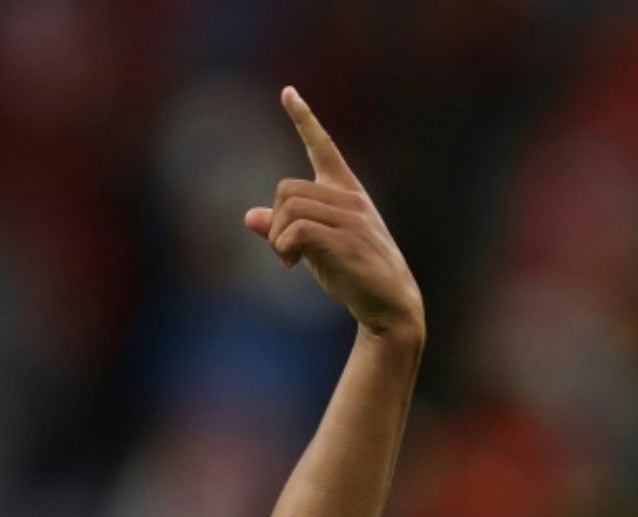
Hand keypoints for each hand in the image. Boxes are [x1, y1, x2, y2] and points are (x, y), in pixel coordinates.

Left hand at [244, 88, 422, 336]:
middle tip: (282, 250)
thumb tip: (248, 215)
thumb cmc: (352, 272)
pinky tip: (293, 265)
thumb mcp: (315, 246)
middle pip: (285, 189)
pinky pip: (297, 230)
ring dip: (276, 239)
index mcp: (346, 191)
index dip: (304, 118)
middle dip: (273, 222)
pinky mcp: (346, 240)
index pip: (323, 146)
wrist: (389, 302)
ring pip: (288, 209)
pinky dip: (284, 248)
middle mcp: (349, 198)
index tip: (287, 92)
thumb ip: (286, 228)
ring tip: (289, 260)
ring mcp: (350, 217)